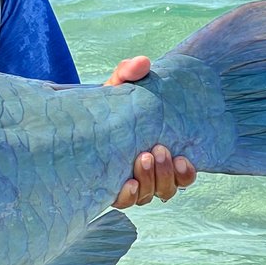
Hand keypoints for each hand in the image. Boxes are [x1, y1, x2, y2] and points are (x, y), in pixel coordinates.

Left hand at [105, 57, 196, 206]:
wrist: (78, 116)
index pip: (183, 173)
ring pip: (149, 196)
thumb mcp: (119, 87)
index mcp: (159, 153)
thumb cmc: (106, 105)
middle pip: (168, 187)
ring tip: (142, 158)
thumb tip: (142, 62)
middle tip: (157, 150)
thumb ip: (128, 73)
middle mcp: (146, 173)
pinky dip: (128, 195)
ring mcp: (128, 183)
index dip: (186, 173)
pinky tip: (125, 184)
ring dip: (150, 181)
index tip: (184, 158)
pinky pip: (124, 202)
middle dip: (166, 173)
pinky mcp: (107, 190)